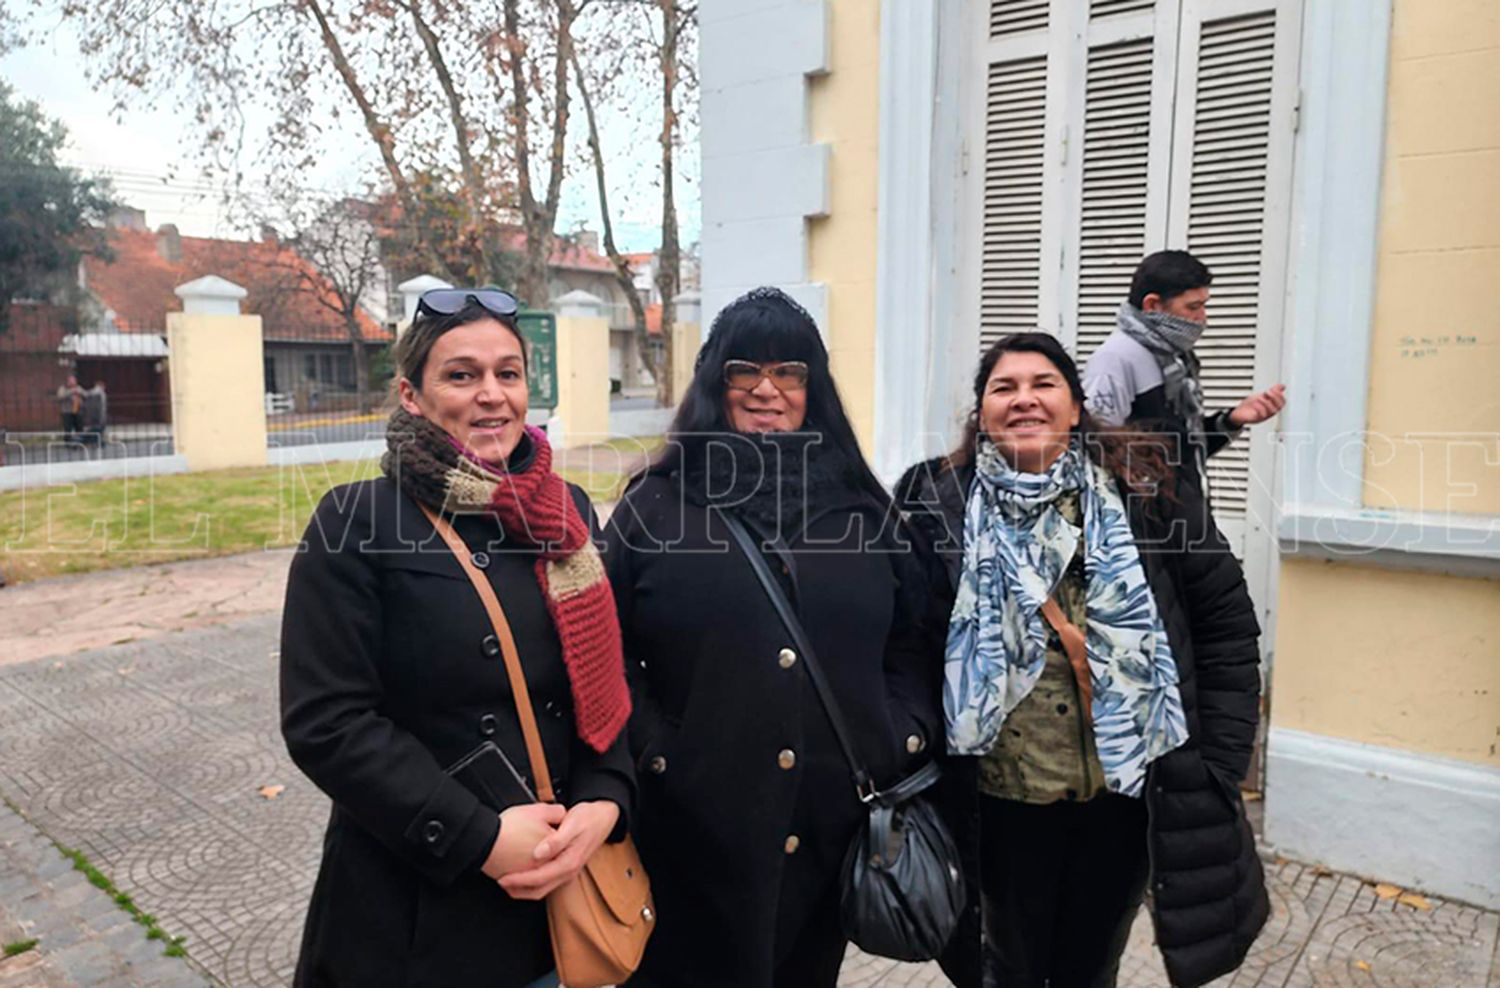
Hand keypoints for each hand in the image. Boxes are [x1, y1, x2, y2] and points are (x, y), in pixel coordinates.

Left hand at [498, 800, 619, 900]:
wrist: (603, 817)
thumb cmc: (588, 818)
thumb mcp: (572, 824)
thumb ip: (556, 840)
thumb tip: (538, 854)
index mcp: (569, 862)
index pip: (540, 878)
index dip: (520, 880)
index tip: (504, 878)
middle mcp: (569, 871)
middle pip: (540, 890)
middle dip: (518, 890)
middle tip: (500, 882)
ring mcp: (567, 871)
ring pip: (542, 889)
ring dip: (523, 888)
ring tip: (507, 882)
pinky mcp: (564, 868)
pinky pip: (546, 881)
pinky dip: (531, 882)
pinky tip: (522, 874)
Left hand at [1228, 384, 1285, 427]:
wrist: (1238, 414)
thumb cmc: (1250, 406)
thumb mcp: (1261, 396)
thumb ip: (1272, 391)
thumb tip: (1282, 386)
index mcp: (1272, 407)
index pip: (1282, 402)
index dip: (1280, 395)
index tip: (1273, 388)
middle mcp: (1269, 412)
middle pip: (1279, 407)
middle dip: (1275, 397)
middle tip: (1267, 392)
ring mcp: (1263, 416)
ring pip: (1271, 411)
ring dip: (1266, 402)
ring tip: (1259, 397)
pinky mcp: (1256, 419)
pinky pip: (1261, 415)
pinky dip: (1259, 408)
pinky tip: (1255, 403)